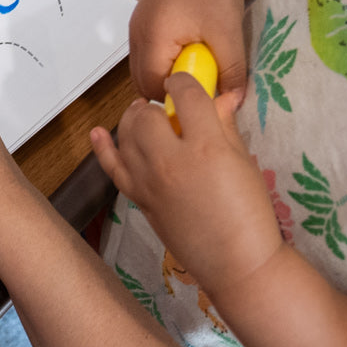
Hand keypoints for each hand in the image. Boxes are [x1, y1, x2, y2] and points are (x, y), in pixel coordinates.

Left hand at [90, 73, 282, 295]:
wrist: (236, 263)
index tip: (187, 85)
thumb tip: (220, 98)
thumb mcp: (244, 162)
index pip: (185, 94)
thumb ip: (225, 125)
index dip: (185, 83)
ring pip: (125, 134)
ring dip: (134, 121)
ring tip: (147, 119)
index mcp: (206, 146)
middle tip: (169, 112)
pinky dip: (103, 147)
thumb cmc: (249, 213)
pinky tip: (98, 133)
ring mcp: (148, 180)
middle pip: (146, 114)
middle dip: (156, 106)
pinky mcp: (138, 198)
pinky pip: (112, 166)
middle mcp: (170, 160)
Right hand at [129, 0, 248, 101]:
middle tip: (202, 86)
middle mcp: (136, 33)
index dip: (176, 100)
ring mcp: (137, 25)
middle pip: (142, 81)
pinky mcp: (145, 19)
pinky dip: (166, 59)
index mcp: (151, 38)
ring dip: (168, 74)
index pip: (152, 88)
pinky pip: (148, 52)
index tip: (203, 100)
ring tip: (199, 66)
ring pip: (145, 67)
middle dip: (170, 90)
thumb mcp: (229, 34)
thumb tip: (232, 105)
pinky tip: (192, 50)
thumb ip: (230, 73)